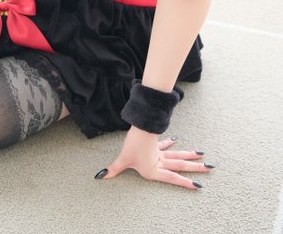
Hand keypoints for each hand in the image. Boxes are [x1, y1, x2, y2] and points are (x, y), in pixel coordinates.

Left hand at [96, 126, 212, 189]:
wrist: (139, 127)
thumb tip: (101, 176)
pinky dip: (170, 143)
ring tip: (203, 155)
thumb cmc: (133, 145)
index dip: (185, 182)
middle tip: (211, 168)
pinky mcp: (155, 142)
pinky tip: (176, 140)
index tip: (199, 185)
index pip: (172, 177)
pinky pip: (165, 144)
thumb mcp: (123, 159)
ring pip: (178, 154)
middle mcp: (160, 161)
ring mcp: (159, 151)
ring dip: (190, 155)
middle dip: (196, 168)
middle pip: (181, 165)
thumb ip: (114, 169)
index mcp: (155, 169)